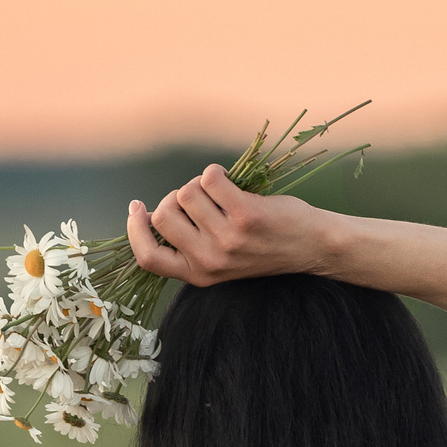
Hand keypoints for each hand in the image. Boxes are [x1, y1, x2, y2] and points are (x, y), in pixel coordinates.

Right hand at [127, 164, 330, 286]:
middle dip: (175, 197)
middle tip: (199, 198)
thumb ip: (189, 244)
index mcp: (198, 275)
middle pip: (163, 216)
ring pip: (186, 193)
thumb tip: (151, 215)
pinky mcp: (245, 216)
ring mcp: (227, 240)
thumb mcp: (222, 261)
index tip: (137, 208)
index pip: (148, 259)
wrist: (311, 247)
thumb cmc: (263, 247)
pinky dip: (216, 171)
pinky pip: (210, 179)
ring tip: (222, 192)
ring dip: (200, 183)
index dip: (135, 230)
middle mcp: (210, 262)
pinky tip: (231, 179)